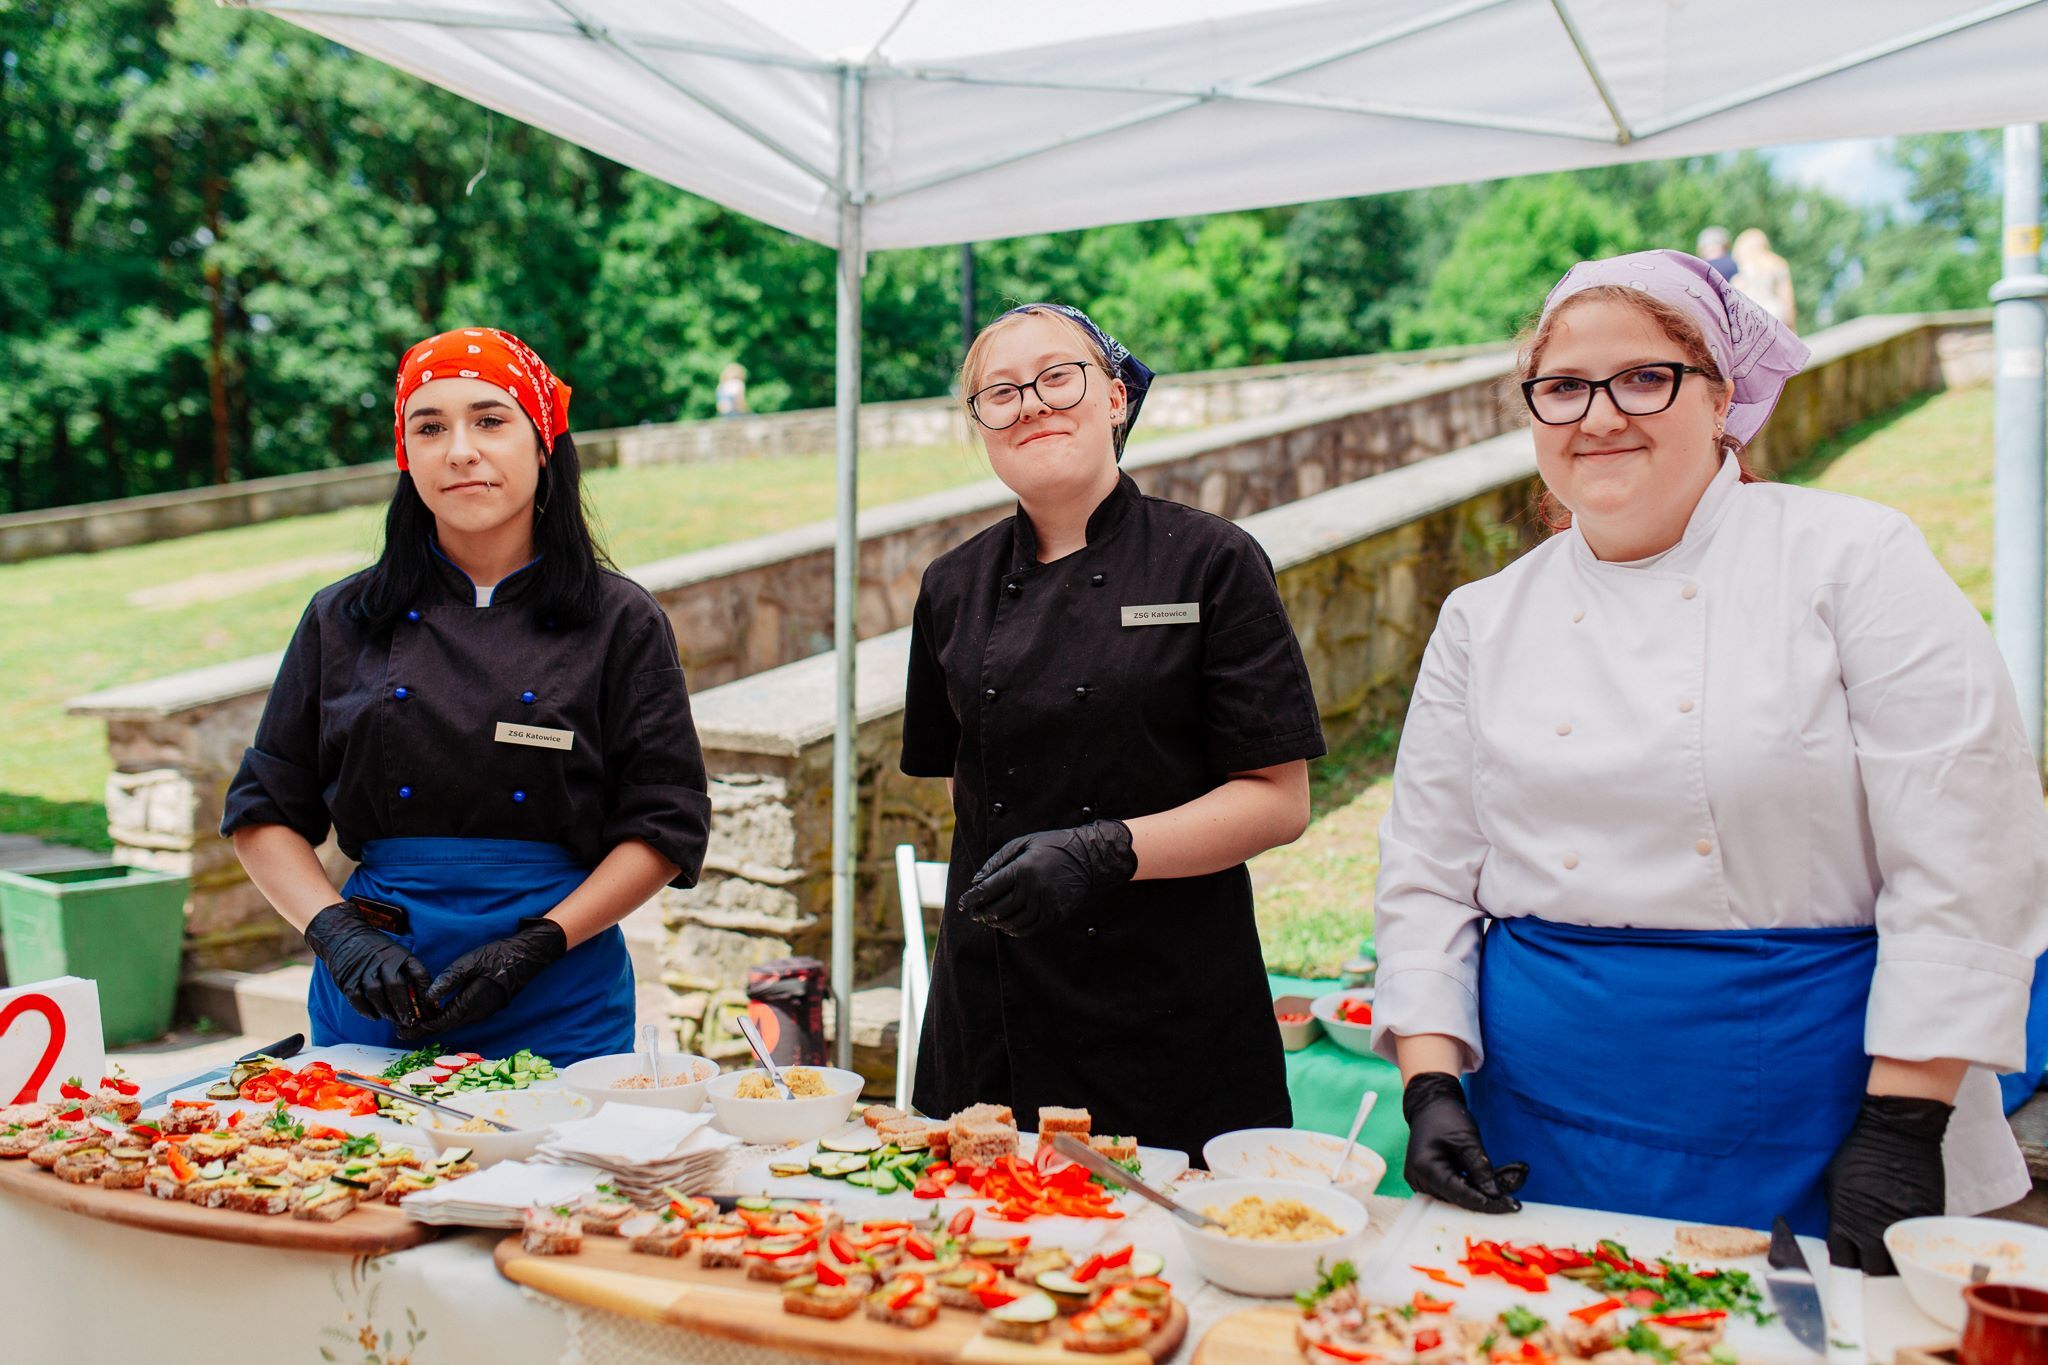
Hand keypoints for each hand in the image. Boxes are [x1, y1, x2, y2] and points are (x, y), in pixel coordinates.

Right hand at [303, 901, 431, 1028]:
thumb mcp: (396, 953)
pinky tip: (375, 1016)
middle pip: (395, 985)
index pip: (417, 971)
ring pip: (376, 993)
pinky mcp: (347, 978)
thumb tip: (425, 1000)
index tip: (428, 1006)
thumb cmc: (376, 950)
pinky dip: (366, 1010)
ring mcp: (362, 969)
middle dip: (404, 1007)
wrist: (343, 936)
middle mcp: (381, 960)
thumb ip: (409, 972)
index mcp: (398, 954)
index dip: (425, 990)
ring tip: (393, 1020)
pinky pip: (357, 998)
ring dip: (386, 1011)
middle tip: (410, 1022)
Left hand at [407, 918, 567, 1037]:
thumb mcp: (469, 963)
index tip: (402, 1031)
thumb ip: (448, 980)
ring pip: (454, 1022)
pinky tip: (437, 1010)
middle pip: (445, 1027)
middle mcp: (476, 1013)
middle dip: (423, 1028)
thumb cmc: (499, 956)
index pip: (440, 1023)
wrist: (528, 957)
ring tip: (415, 1020)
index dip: (419, 1028)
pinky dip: (446, 1017)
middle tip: (402, 1030)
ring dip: (435, 1023)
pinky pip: (462, 1016)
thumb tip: (428, 997)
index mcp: (470, 1004)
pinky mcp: (487, 1006)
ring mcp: (483, 1011)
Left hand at [955, 820, 1136, 937]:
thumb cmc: (1051, 846)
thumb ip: (997, 861)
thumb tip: (976, 881)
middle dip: (982, 912)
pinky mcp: (1055, 914)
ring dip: (997, 923)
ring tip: (990, 919)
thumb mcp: (1023, 843)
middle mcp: (1033, 888)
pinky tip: (1008, 926)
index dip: (972, 897)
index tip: (962, 903)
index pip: (989, 888)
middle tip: (975, 913)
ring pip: (1012, 921)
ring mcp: (1045, 903)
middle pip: (998, 908)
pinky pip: (1030, 929)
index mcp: (1023, 868)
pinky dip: (1015, 930)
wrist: (1088, 857)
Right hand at [1402, 1071, 1527, 1213]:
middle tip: (1515, 1200)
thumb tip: (1496, 1196)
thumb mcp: (1468, 1140)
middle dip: (1489, 1198)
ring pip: (1459, 1197)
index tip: (1510, 1206)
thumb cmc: (1447, 1117)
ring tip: (1508, 1180)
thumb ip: (1481, 1169)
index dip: (1486, 1203)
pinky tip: (1493, 1181)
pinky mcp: (1429, 1182)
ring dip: (1483, 1192)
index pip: (1459, 1194)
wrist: (1430, 1106)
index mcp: (1426, 1168)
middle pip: (1459, 1199)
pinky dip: (1474, 1186)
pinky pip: (1454, 1190)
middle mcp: (1420, 1180)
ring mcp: (1422, 1182)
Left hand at [1824, 1094, 1950, 1273]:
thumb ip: (1837, 1211)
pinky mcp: (1926, 1222)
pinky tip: (1912, 1237)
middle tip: (1874, 1257)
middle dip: (1872, 1267)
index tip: (1851, 1256)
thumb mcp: (1834, 1181)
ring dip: (1896, 1261)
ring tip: (1894, 1251)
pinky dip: (1917, 1245)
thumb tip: (1841, 1229)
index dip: (1847, 1261)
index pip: (1842, 1261)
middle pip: (1873, 1271)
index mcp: (1844, 1221)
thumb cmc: (1860, 1152)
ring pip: (1900, 1264)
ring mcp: (1900, 1228)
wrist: (1898, 1133)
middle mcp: (1872, 1231)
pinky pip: (1921, 1246)